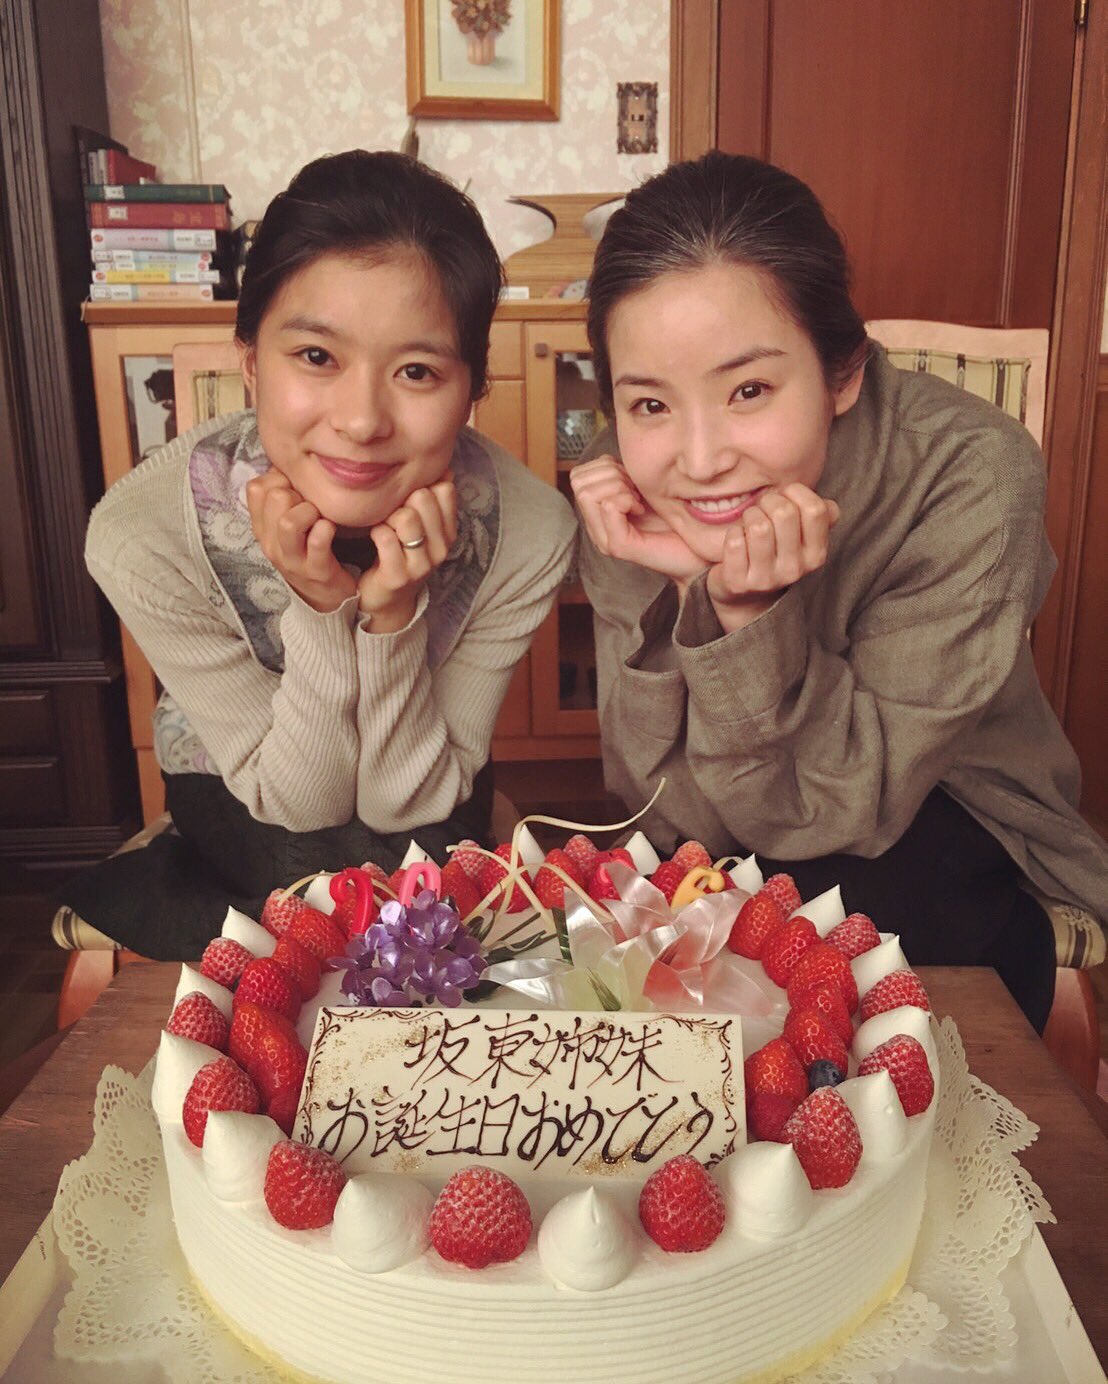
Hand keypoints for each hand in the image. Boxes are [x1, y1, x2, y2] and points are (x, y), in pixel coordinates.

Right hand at [246, 469, 355, 612]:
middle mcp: (271, 544)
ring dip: (310, 512)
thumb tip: (285, 464)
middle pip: (274, 497)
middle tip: (312, 506)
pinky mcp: (316, 571)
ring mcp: (292, 560)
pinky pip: (317, 541)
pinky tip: (331, 530)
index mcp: (262, 528)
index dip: (279, 479)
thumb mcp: (291, 524)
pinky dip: (326, 530)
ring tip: (320, 518)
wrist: (328, 598)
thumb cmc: (312, 550)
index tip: (296, 491)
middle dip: (298, 494)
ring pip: (288, 522)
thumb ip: (285, 496)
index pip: (255, 488)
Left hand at [356, 476, 457, 632]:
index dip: (422, 485)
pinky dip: (375, 531)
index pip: (445, 489)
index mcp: (449, 532)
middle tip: (391, 512)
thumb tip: (444, 468)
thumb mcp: (422, 526)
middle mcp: (441, 548)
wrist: (386, 599)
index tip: (408, 498)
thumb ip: (432, 500)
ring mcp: (422, 564)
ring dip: (387, 516)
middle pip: (424, 497)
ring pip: (406, 517)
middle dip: (401, 498)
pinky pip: (385, 536)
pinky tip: (375, 537)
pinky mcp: (399, 576)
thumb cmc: (400, 553)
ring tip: (383, 525)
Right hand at [570, 455, 707, 584]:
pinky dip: (627, 500)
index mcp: (599, 513)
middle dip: (610, 475)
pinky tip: (642, 509)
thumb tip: (612, 459)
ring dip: (617, 487)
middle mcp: (596, 527)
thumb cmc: (677, 523)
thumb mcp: (646, 491)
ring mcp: (605, 539)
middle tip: (636, 490)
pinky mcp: (619, 546)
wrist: (698, 558)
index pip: (578, 475)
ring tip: (638, 500)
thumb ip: (625, 477)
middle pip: (579, 482)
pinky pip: (609, 506)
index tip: (632, 481)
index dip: (605, 467)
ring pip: (588, 493)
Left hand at [705, 483, 839, 631]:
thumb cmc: (775, 552)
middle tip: (763, 509)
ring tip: (749, 523)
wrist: (746, 595)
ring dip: (750, 516)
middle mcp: (794, 569)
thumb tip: (830, 508)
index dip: (796, 492)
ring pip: (759, 526)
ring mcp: (766, 579)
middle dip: (768, 501)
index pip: (815, 510)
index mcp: (815, 554)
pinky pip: (735, 541)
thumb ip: (821, 517)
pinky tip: (738, 540)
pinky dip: (734, 533)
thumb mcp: (802, 537)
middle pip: (784, 513)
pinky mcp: (739, 582)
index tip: (786, 496)